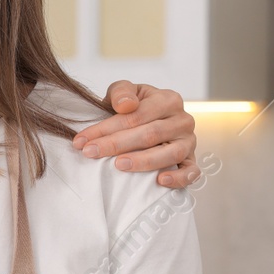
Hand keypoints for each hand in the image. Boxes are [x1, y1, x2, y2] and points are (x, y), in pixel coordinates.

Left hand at [72, 81, 199, 187]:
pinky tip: (160, 181)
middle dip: (116, 144)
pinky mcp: (192, 160)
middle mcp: (182, 120)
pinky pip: (191, 171)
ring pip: (171, 153)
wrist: (154, 121)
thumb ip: (121, 92)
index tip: (81, 140)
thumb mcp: (125, 93)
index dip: (106, 128)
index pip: (136, 115)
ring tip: (119, 165)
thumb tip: (125, 105)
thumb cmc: (136, 108)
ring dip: (144, 161)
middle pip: (150, 134)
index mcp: (168, 99)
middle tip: (90, 153)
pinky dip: (179, 177)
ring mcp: (189, 141)